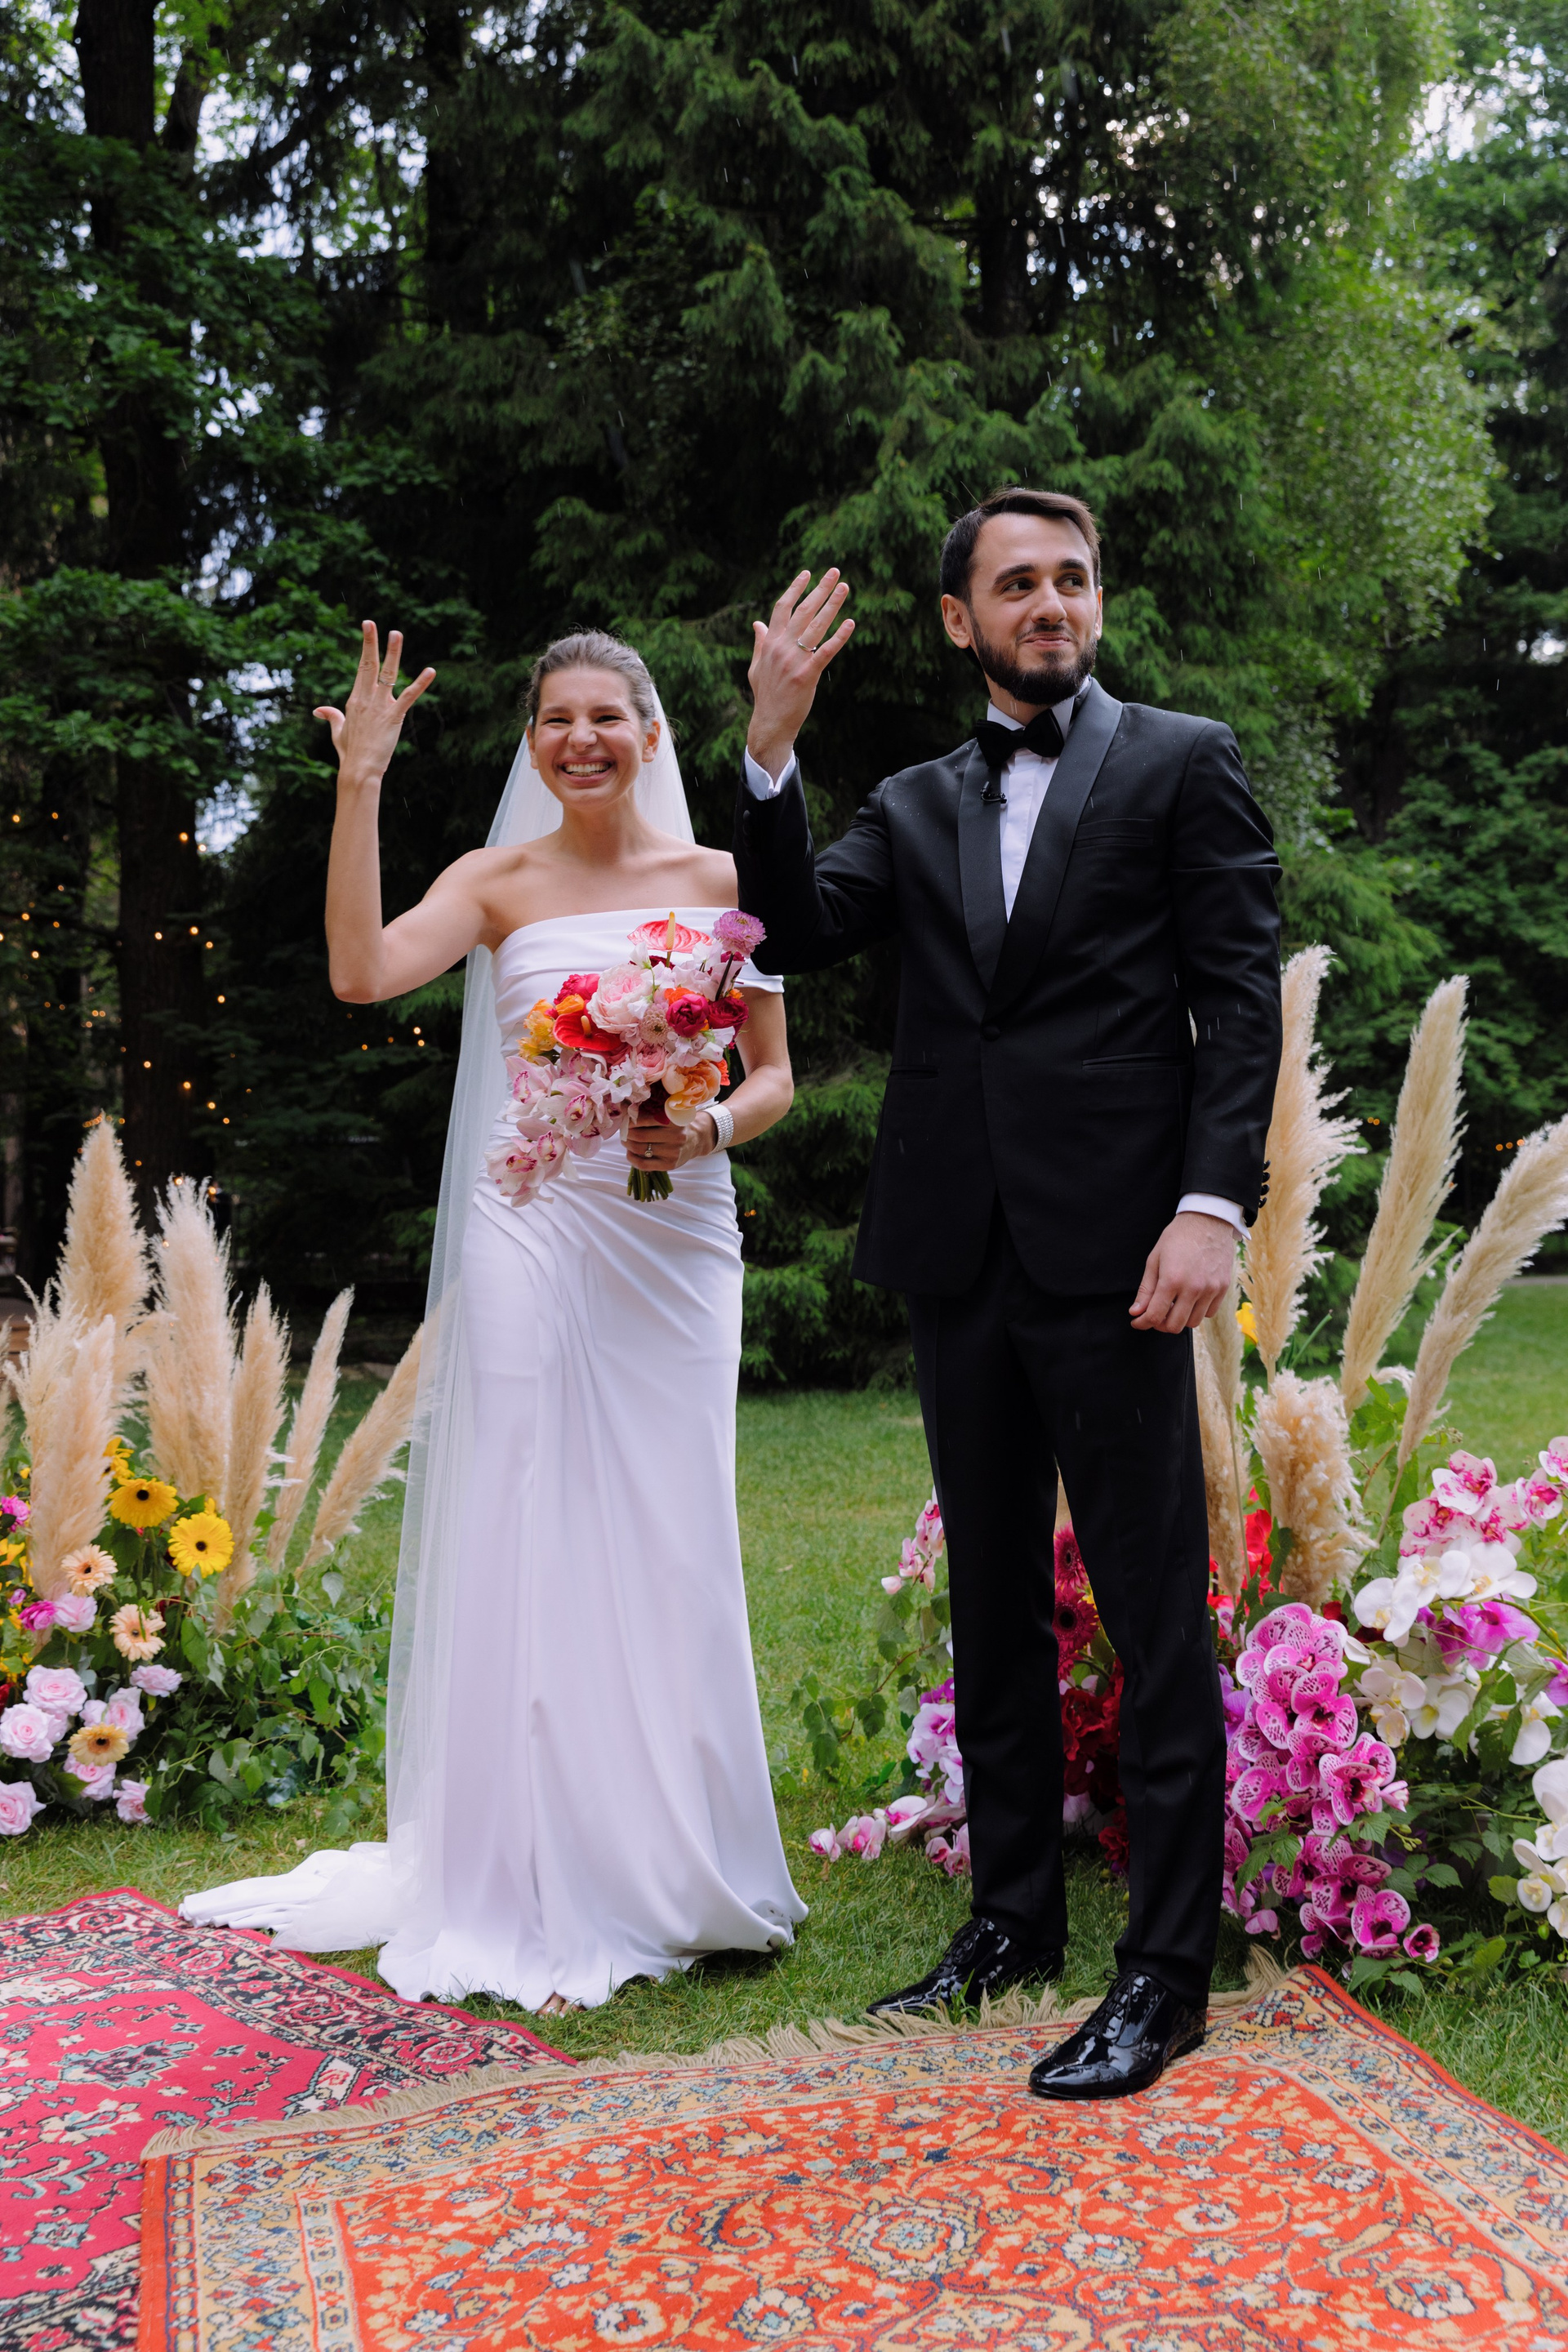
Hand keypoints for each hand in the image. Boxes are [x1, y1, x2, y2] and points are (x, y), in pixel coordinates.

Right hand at [314, 621, 435, 786]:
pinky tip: (431, 671)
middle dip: (370, 642)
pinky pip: (409, 697)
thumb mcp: (337, 732)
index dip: (366, 647)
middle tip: (371, 623)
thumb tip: (318, 710)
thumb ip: (331, 717)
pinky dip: (421, 684)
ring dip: (392, 654)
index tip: (368, 628)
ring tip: (396, 634)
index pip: (361, 668)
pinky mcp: (394, 717)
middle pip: (368, 664)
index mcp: (354, 699)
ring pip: (387, 674)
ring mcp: (379, 706)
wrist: (358, 769)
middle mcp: (365, 699)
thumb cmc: (349, 753)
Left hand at [625, 1108, 716, 1171]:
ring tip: (626, 1140)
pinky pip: (643, 1164)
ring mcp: (672, 1152)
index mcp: (674, 1120)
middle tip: (623, 1130)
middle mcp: (675, 1136)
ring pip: (640, 1149)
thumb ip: (650, 1109)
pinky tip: (630, 1153)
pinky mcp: (669, 1165)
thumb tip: (623, 1106)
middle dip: (626, 1133)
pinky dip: (632, 1158)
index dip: (630, 1120)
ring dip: (627, 1144)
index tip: (625, 1119)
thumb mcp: (669, 1113)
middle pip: (640, 1136)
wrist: (695, 1139)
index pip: (644, 1120)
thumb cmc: (676, 1124)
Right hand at [747, 569, 854, 779]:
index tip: (808, 573)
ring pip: (816, 626)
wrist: (770, 722)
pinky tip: (850, 623)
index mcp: (770, 643)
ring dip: (832, 605)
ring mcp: (794, 660)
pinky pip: (825, 651)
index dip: (796, 588)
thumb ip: (760, 643)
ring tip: (845, 588)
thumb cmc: (766, 695)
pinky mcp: (807, 675)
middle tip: (835, 572)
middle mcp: (781, 647)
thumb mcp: (757, 666)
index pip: (783, 608)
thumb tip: (757, 624)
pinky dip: (839, 637)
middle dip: (820, 589)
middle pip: (803, 610)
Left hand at [1129, 1211, 1237, 1332]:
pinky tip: (1190, 1299)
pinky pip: (1209, 1313)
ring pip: (1193, 1323)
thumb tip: (1136, 1312)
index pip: (1155, 1316)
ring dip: (1180, 1318)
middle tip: (1155, 1313)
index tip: (1138, 1321)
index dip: (1143, 1323)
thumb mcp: (1154, 1259)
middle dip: (1160, 1324)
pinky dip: (1197, 1311)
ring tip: (1173, 1305)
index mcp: (1172, 1280)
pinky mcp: (1223, 1288)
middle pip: (1174, 1326)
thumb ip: (1146, 1289)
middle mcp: (1193, 1288)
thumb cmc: (1178, 1237)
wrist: (1208, 1220)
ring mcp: (1211, 1289)